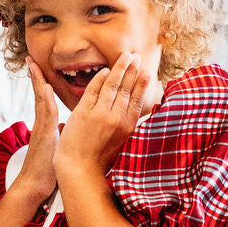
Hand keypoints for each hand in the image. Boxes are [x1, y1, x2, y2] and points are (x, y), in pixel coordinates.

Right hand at [16, 58, 60, 203]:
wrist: (36, 185)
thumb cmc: (48, 170)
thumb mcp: (57, 147)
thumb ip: (60, 134)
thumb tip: (65, 127)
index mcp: (47, 126)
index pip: (45, 100)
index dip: (43, 85)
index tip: (40, 70)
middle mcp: (42, 123)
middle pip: (40, 95)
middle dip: (36, 77)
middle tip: (31, 60)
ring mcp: (42, 128)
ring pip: (41, 99)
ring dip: (37, 81)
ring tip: (33, 65)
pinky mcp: (45, 134)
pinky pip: (46, 113)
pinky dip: (45, 99)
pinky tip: (46, 87)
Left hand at [54, 52, 158, 178]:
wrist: (80, 170)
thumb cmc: (100, 160)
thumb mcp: (121, 143)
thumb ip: (126, 126)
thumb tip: (132, 111)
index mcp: (127, 127)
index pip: (137, 99)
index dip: (142, 83)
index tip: (147, 71)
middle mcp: (116, 118)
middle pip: (126, 88)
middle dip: (132, 70)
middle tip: (137, 56)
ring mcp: (99, 114)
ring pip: (111, 85)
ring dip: (119, 68)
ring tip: (125, 56)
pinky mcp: (83, 112)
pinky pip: (93, 90)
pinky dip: (100, 78)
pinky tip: (105, 70)